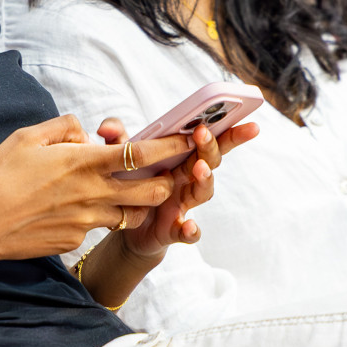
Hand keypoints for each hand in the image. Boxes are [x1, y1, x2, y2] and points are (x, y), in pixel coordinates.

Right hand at [0, 114, 193, 267]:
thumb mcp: (27, 137)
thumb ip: (62, 128)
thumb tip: (83, 131)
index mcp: (83, 163)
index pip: (142, 154)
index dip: (170, 147)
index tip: (186, 139)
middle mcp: (92, 194)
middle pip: (152, 192)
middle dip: (165, 183)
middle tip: (163, 173)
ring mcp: (86, 222)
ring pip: (130, 215)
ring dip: (134, 204)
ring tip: (121, 193)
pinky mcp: (75, 240)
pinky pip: (97, 227)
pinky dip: (96, 217)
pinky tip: (72, 210)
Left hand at [95, 118, 258, 260]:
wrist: (123, 223)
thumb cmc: (130, 183)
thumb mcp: (122, 159)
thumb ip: (118, 140)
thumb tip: (106, 127)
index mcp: (180, 159)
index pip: (207, 141)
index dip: (226, 129)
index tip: (240, 115)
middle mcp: (187, 180)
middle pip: (210, 161)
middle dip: (213, 146)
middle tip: (204, 133)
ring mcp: (183, 205)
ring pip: (202, 192)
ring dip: (204, 179)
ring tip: (200, 168)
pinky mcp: (174, 230)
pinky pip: (187, 232)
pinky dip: (191, 230)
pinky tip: (189, 226)